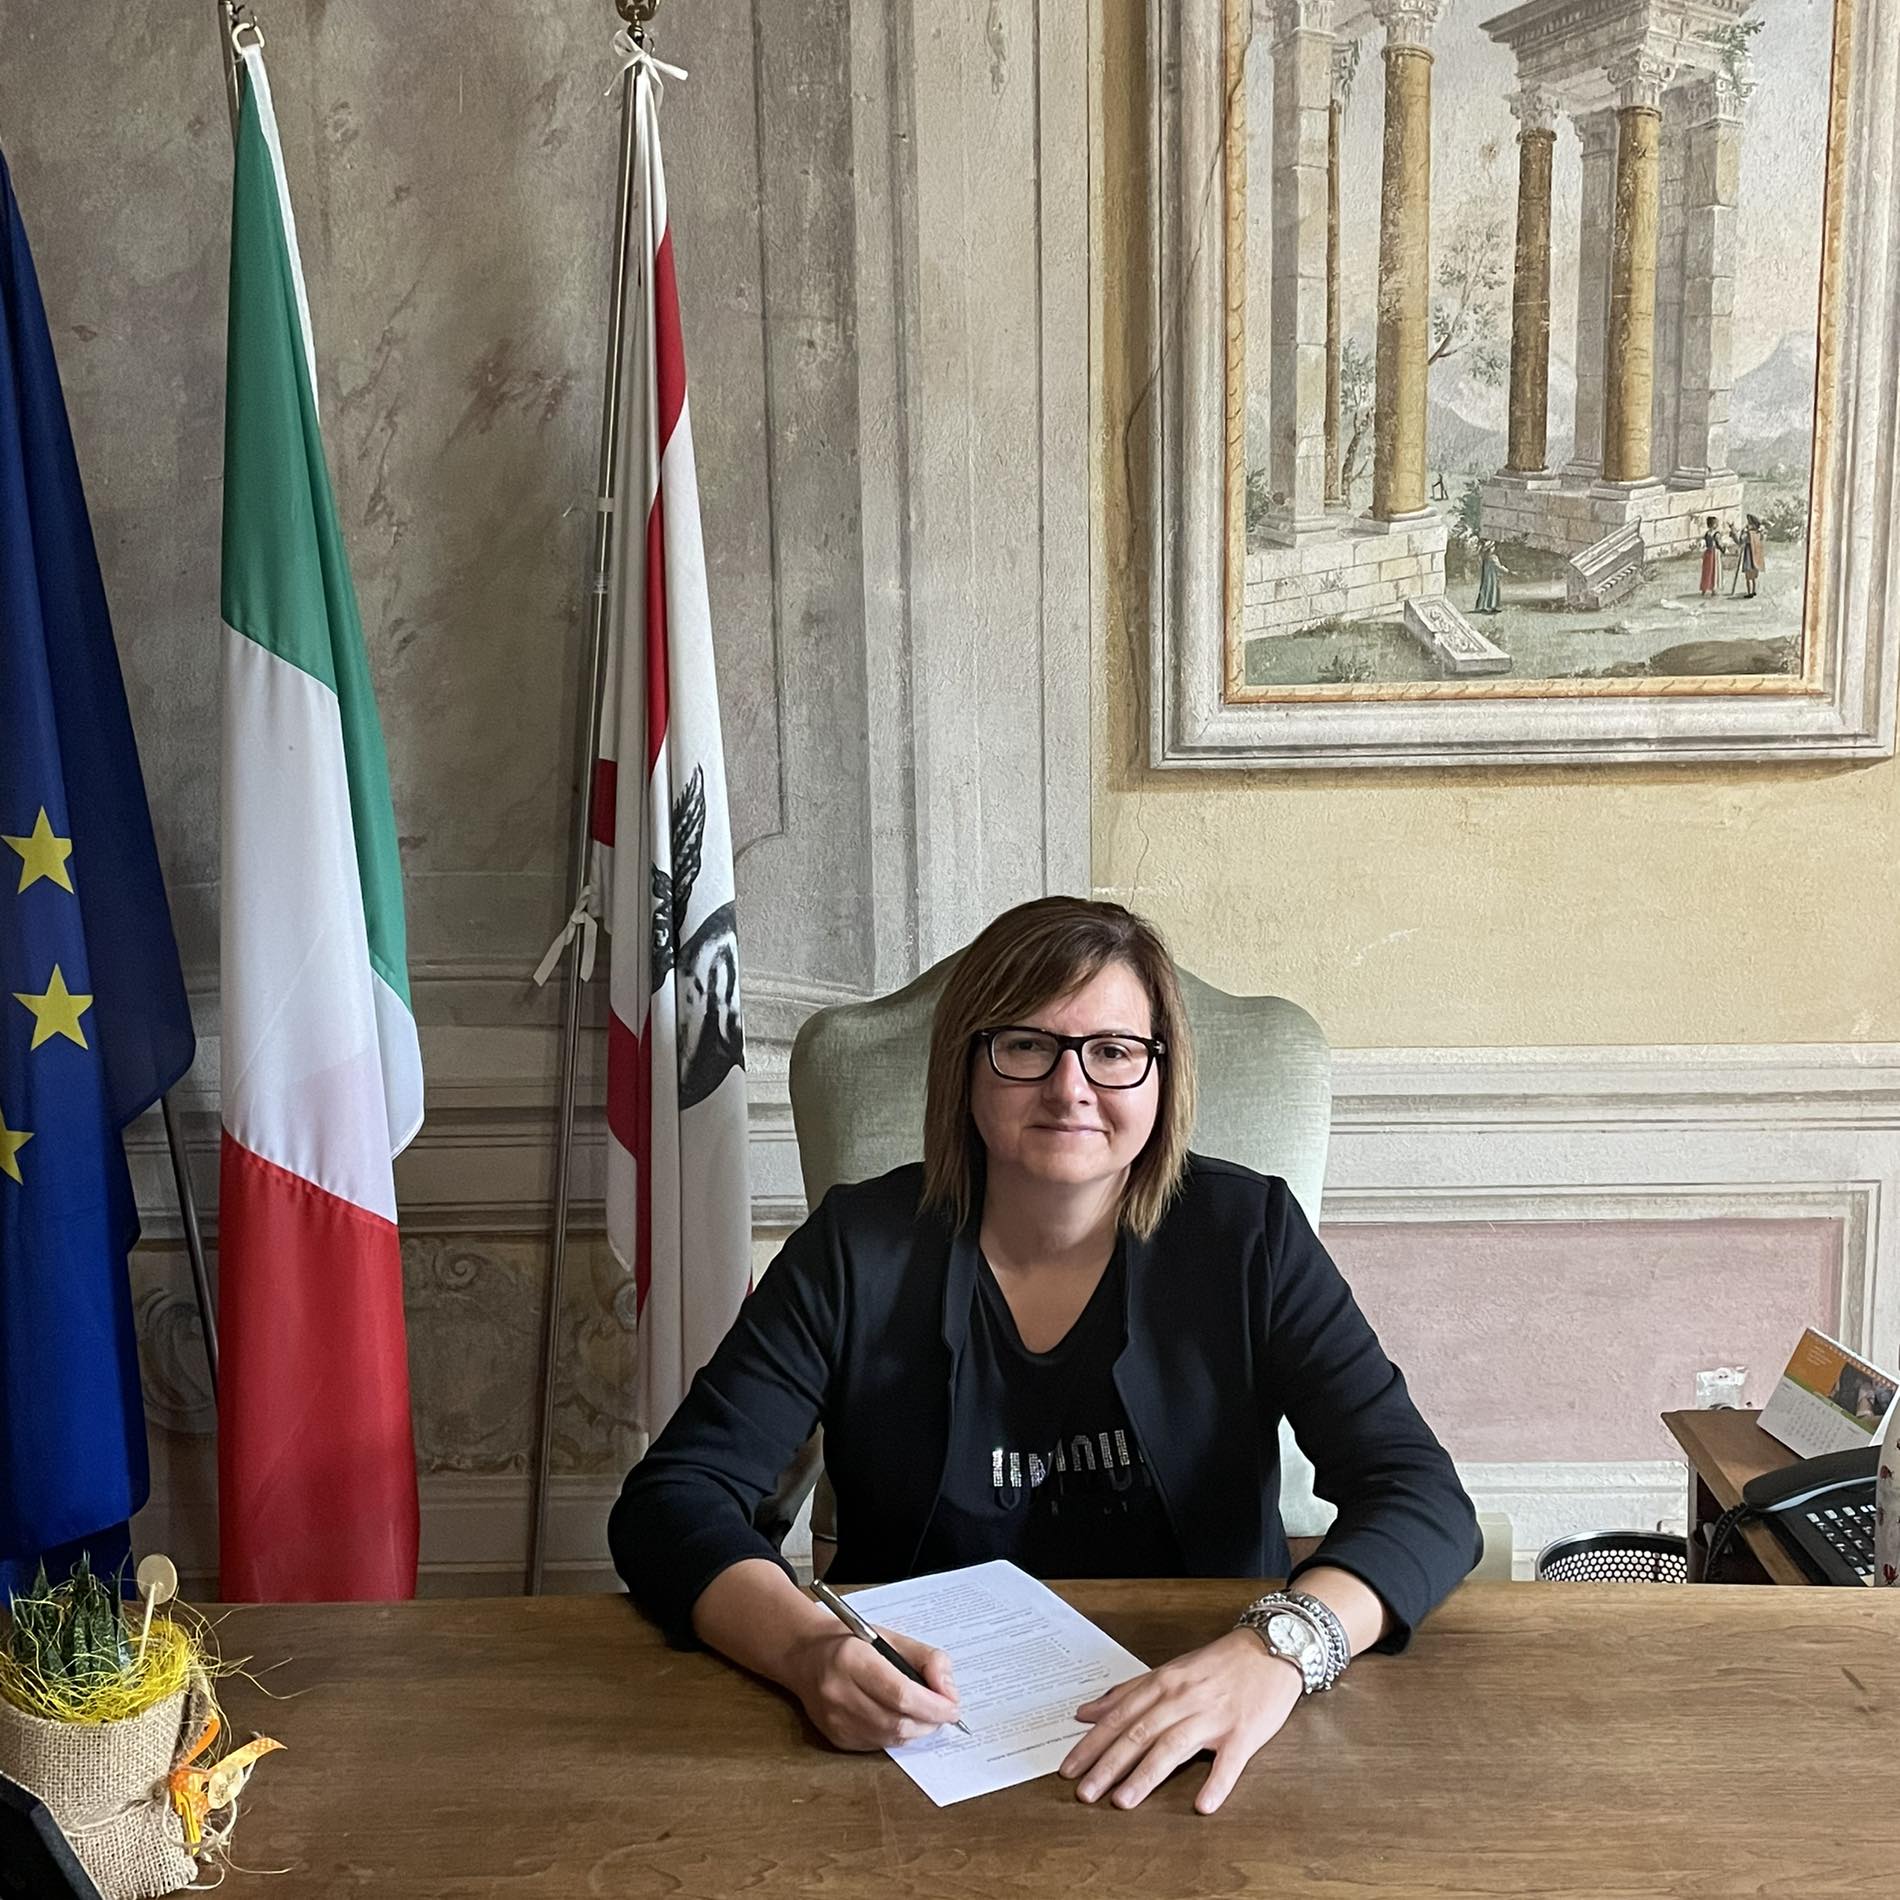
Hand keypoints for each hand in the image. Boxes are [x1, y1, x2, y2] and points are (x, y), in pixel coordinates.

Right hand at [783, 1620, 961, 1751]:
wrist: (806, 1656)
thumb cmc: (851, 1643)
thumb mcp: (891, 1637)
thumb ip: (926, 1659)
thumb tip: (949, 1691)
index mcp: (852, 1659)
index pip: (900, 1693)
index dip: (932, 1705)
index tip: (953, 1706)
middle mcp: (839, 1693)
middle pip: (897, 1721)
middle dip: (930, 1721)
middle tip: (945, 1711)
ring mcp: (835, 1720)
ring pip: (891, 1738)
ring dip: (917, 1730)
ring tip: (927, 1715)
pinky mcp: (836, 1738)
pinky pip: (879, 1744)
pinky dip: (898, 1735)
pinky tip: (902, 1718)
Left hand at [1058, 1629, 1301, 1813]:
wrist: (1270, 1649)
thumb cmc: (1217, 1664)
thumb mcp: (1170, 1671)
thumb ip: (1128, 1693)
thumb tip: (1088, 1712)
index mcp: (1163, 1684)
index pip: (1120, 1717)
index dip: (1092, 1743)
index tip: (1069, 1768)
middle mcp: (1183, 1699)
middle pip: (1139, 1733)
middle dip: (1108, 1764)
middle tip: (1084, 1792)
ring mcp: (1213, 1716)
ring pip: (1173, 1746)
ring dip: (1146, 1776)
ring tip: (1122, 1802)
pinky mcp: (1243, 1733)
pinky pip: (1229, 1762)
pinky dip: (1216, 1783)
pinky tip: (1203, 1805)